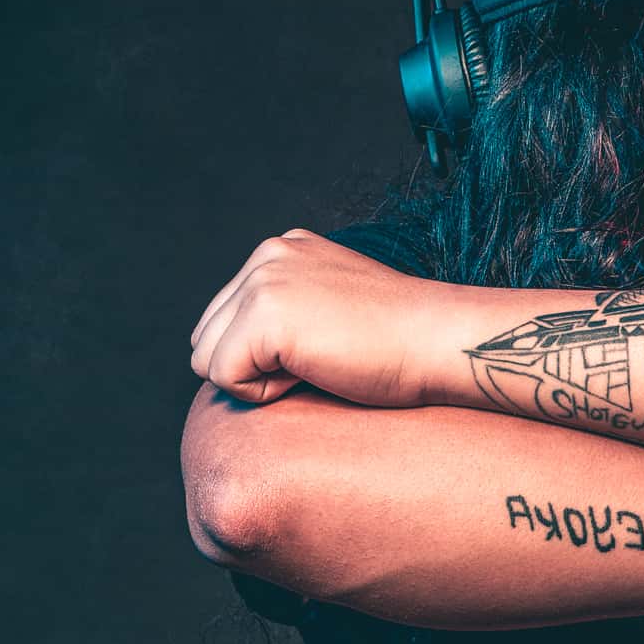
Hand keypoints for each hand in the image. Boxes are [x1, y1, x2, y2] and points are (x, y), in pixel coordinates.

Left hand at [189, 230, 433, 404]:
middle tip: (320, 360)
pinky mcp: (264, 316)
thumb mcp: (332, 305)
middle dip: (251, 365)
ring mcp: (264, 281)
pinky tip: (314, 373)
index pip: (224, 320)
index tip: (324, 346)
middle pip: (205, 338)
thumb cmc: (399, 341)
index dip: (263, 355)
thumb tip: (235, 351)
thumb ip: (286, 310)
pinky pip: (223, 378)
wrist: (438, 341)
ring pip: (206, 359)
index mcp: (282, 250)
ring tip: (316, 365)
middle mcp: (267, 255)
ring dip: (255, 378)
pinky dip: (263, 393)